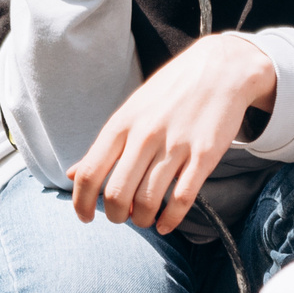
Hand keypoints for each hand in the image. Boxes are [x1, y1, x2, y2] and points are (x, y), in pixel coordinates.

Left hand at [69, 34, 276, 231]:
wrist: (220, 69)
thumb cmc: (171, 92)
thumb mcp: (131, 110)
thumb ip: (104, 145)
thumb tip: (73, 174)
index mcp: (122, 124)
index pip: (90, 172)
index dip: (81, 203)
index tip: (85, 217)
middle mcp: (145, 135)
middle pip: (117, 194)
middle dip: (116, 215)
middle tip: (122, 216)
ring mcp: (175, 145)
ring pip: (148, 201)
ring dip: (143, 219)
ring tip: (144, 218)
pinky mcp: (204, 155)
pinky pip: (183, 198)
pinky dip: (171, 219)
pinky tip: (167, 223)